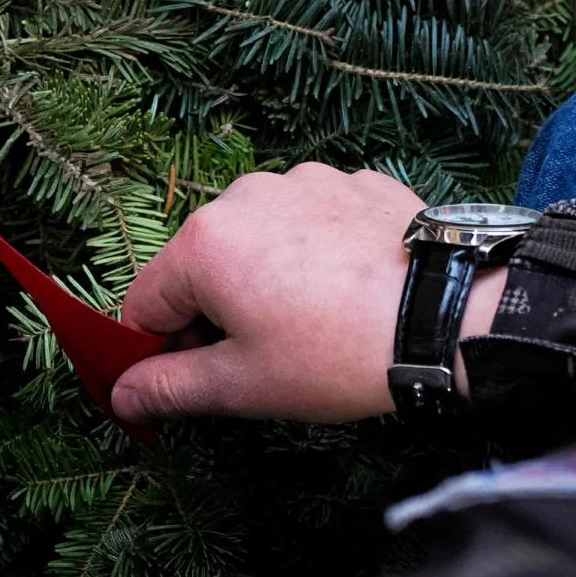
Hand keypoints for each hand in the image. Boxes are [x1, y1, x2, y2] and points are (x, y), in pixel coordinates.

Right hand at [110, 163, 501, 424]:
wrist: (453, 314)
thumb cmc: (339, 354)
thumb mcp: (246, 384)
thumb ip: (171, 387)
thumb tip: (122, 396)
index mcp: (203, 242)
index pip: (146, 304)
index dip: (162, 351)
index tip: (199, 379)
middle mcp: (244, 194)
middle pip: (200, 266)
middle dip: (217, 313)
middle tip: (266, 358)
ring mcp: (303, 179)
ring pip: (257, 239)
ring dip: (266, 278)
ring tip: (317, 322)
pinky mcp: (354, 181)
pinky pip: (311, 220)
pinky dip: (316, 251)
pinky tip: (349, 289)